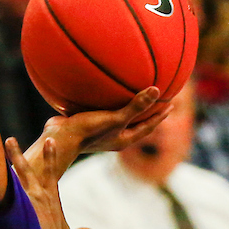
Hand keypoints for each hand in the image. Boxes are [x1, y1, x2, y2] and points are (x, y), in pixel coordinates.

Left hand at [6, 136, 91, 228]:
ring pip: (9, 180)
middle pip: (25, 169)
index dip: (51, 156)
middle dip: (16, 154)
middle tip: (8, 140)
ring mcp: (23, 201)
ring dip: (0, 168)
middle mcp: (37, 195)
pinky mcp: (12, 211)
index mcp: (51, 199)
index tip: (49, 140)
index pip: (51, 172)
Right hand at [25, 87, 171, 186]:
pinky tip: (102, 89)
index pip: (147, 127)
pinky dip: (106, 101)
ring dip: (126, 106)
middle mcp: (113, 136)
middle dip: (146, 112)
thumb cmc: (88, 131)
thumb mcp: (115, 118)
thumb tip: (156, 90)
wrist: (58, 139)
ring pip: (117, 116)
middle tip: (157, 99)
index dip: (159, 117)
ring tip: (132, 93)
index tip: (170, 105)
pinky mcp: (86, 122)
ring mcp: (99, 130)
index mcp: (123, 139)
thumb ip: (136, 106)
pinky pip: (100, 110)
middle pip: (134, 123)